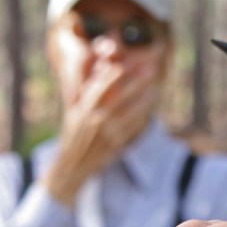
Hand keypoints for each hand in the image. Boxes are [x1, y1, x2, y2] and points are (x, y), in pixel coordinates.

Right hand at [43, 53, 160, 206]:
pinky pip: (132, 128)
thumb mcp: (75, 109)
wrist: (72, 164)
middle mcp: (94, 120)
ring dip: (144, 99)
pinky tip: (149, 106)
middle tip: (150, 69)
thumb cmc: (75, 131)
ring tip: (154, 88)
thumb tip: (96, 63)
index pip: (98, 88)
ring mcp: (105, 133)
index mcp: (83, 108)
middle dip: (135, 82)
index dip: (112, 76)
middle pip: (118, 98)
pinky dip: (142, 116)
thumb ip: (87, 89)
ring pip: (130, 113)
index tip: (123, 63)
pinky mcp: (115, 145)